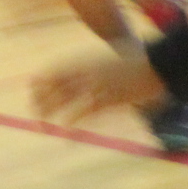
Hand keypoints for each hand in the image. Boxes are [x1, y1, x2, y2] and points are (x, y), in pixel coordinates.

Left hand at [32, 49, 164, 124]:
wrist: (156, 65)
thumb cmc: (134, 57)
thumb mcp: (107, 54)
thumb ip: (90, 63)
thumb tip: (77, 70)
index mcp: (85, 59)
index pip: (55, 69)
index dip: (41, 80)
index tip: (31, 88)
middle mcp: (87, 72)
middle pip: (57, 86)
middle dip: (43, 99)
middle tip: (35, 112)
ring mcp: (97, 86)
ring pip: (68, 100)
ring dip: (53, 113)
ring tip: (42, 125)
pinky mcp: (109, 100)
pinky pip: (87, 113)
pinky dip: (75, 124)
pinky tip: (67, 134)